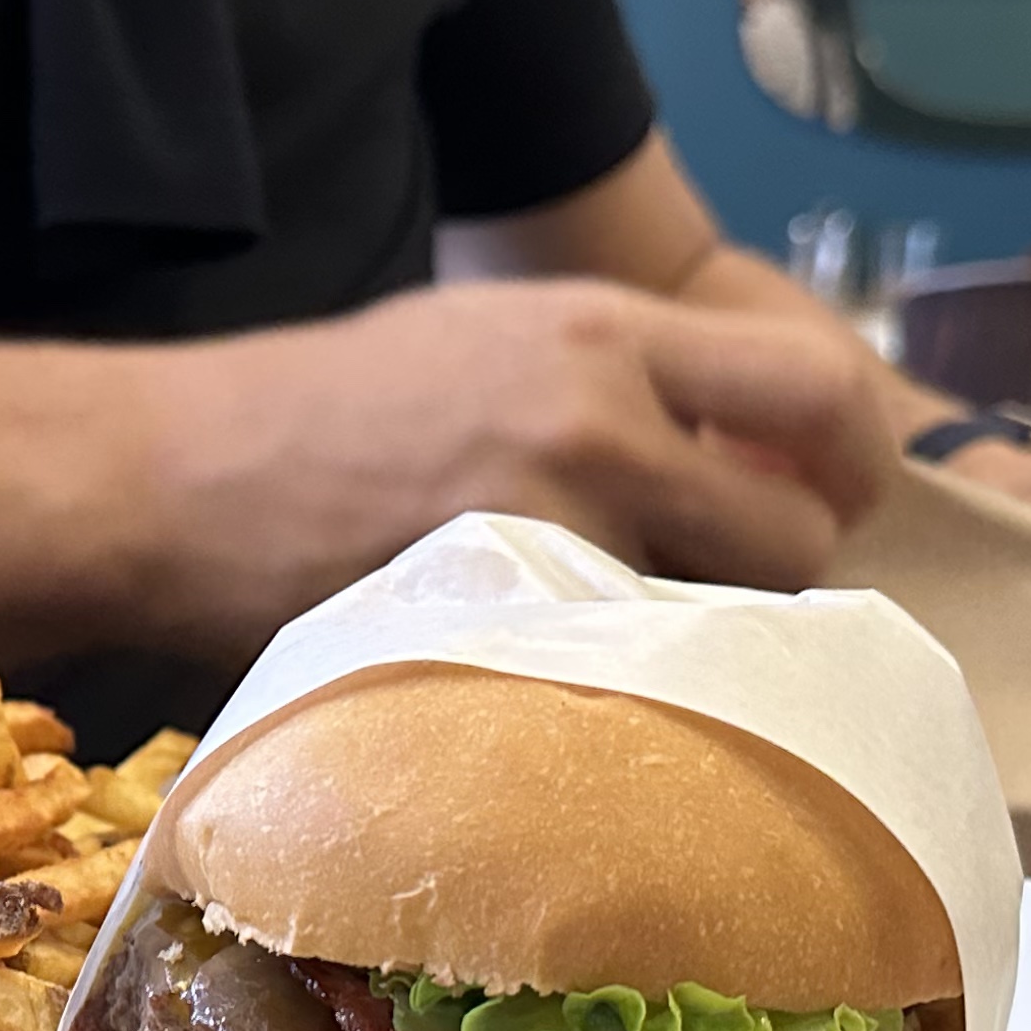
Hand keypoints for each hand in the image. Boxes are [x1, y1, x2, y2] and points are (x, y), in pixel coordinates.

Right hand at [131, 278, 894, 653]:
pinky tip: (568, 690)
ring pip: (724, 625)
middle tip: (733, 602)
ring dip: (711, 651)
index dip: (853, 461)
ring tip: (635, 646)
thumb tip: (747, 441)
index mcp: (606, 333)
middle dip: (787, 583)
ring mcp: (552, 531)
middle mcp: (600, 421)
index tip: (828, 500)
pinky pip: (628, 685)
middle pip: (801, 531)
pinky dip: (623, 698)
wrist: (176, 474)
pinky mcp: (499, 628)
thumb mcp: (491, 336)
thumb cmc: (324, 411)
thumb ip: (624, 376)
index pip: (820, 383)